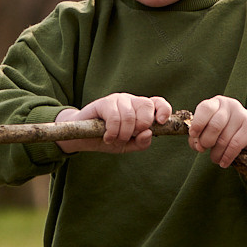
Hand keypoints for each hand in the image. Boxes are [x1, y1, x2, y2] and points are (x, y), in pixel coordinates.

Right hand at [56, 93, 171, 153]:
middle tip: (130, 136)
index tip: (160, 122)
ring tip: (114, 139)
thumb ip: (142, 143)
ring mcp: (118, 100)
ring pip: (130, 116)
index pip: (158, 103)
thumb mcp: (128, 146)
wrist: (83, 138)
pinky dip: (113, 132)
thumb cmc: (109, 139)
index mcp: (141, 110)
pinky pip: (115, 117)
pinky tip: (107, 138)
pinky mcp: (104, 103)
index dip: (163, 110)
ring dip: (123, 134)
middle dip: (141, 125)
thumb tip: (148, 133)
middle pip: (146, 106)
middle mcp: (131, 101)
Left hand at [188, 95, 246, 166]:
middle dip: (206, 141)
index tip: (193, 135)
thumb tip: (198, 146)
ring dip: (216, 154)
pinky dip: (227, 157)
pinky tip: (223, 162)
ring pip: (224, 139)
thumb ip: (199, 136)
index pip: (205, 108)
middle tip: (204, 149)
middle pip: (214, 126)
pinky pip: (235, 146)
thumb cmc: (224, 130)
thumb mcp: (209, 128)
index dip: (197, 123)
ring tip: (215, 159)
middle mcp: (230, 106)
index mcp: (217, 103)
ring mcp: (242, 116)